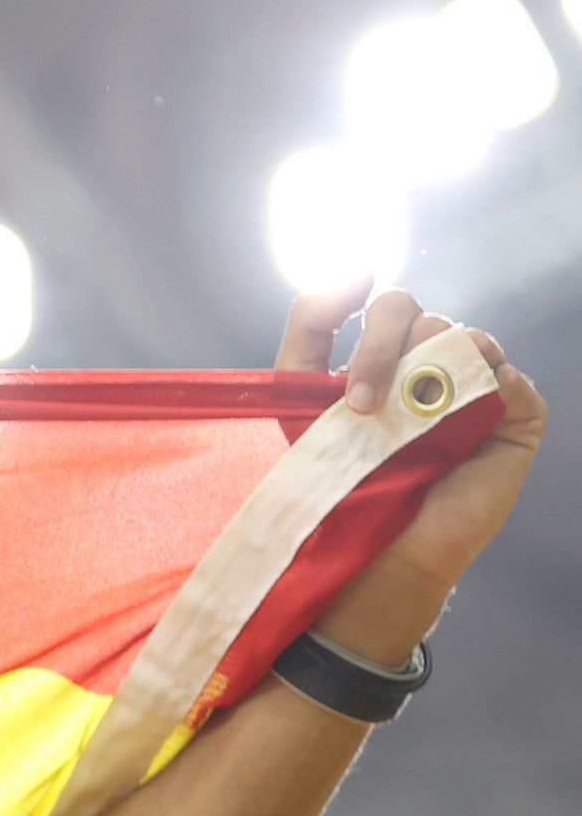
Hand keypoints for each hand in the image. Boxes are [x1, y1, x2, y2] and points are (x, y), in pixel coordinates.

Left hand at [275, 282, 548, 661]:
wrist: (377, 544)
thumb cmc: (339, 475)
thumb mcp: (299, 400)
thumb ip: (310, 332)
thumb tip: (356, 270)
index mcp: (388, 355)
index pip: (381, 304)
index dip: (348, 300)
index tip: (343, 307)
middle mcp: (434, 362)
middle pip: (411, 310)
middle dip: (378, 345)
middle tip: (357, 402)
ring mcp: (479, 385)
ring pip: (458, 335)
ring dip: (420, 372)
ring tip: (397, 421)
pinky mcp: (517, 415)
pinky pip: (506, 377)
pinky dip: (479, 392)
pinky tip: (455, 424)